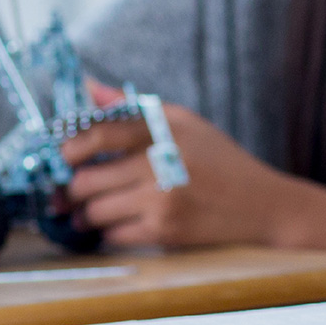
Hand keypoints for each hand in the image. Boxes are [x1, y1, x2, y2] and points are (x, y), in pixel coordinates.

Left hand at [60, 102, 325, 250]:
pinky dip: (109, 232)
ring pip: (93, 212)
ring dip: (87, 214)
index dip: (68, 147)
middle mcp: (162, 163)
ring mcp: (162, 199)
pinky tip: (121, 223)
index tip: (62, 156)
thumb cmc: (220, 160)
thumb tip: (87, 88)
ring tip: (93, 210)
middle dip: (72, 189)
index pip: (98, 133)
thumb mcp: (184, 123)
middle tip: (73, 190)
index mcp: (165, 130)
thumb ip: (132, 107)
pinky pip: (112, 235)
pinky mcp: (165, 230)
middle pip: (85, 180)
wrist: (263, 204)